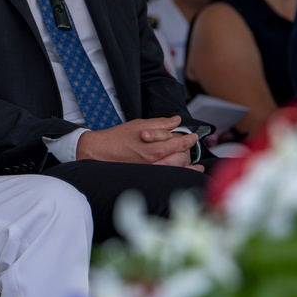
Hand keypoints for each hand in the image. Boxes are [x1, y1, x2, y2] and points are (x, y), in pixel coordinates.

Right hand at [76, 116, 199, 168]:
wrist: (100, 151)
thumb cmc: (118, 137)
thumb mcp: (139, 124)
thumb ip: (160, 123)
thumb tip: (176, 120)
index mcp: (155, 147)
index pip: (179, 143)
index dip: (188, 138)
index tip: (193, 135)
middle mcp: (157, 161)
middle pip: (182, 156)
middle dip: (188, 150)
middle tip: (190, 144)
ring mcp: (153, 170)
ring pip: (178, 169)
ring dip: (189, 165)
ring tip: (196, 164)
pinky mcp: (148, 175)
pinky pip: (169, 176)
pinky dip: (181, 175)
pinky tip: (186, 174)